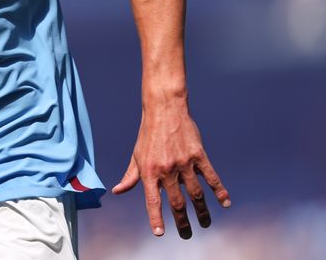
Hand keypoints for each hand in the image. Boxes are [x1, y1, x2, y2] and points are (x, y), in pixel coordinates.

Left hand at [111, 106, 230, 238]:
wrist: (164, 109)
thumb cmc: (148, 134)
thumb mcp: (136, 155)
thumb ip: (130, 176)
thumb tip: (118, 191)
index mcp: (149, 171)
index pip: (152, 200)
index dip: (156, 218)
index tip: (160, 233)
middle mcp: (166, 169)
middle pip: (177, 202)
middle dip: (182, 221)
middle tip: (187, 234)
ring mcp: (184, 162)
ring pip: (195, 193)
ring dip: (202, 211)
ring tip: (205, 223)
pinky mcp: (199, 155)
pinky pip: (211, 177)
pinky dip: (219, 191)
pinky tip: (225, 202)